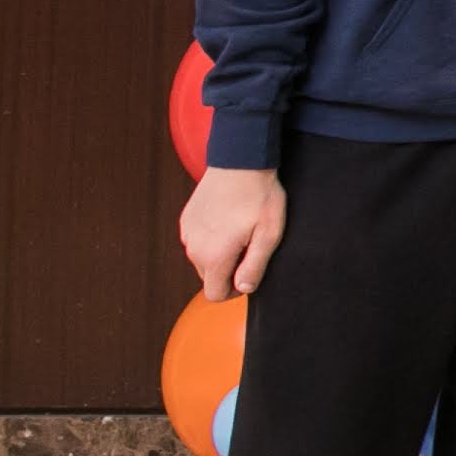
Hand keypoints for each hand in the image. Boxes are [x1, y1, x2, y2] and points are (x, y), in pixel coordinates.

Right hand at [182, 165, 287, 301]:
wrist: (240, 161)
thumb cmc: (259, 196)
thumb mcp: (268, 233)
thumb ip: (254, 266)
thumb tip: (243, 289)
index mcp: (214, 256)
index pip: (215, 295)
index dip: (234, 290)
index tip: (249, 272)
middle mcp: (193, 248)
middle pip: (209, 278)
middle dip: (227, 271)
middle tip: (249, 247)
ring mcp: (187, 233)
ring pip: (201, 260)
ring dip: (218, 254)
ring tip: (240, 231)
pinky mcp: (186, 220)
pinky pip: (196, 241)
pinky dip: (210, 238)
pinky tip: (228, 220)